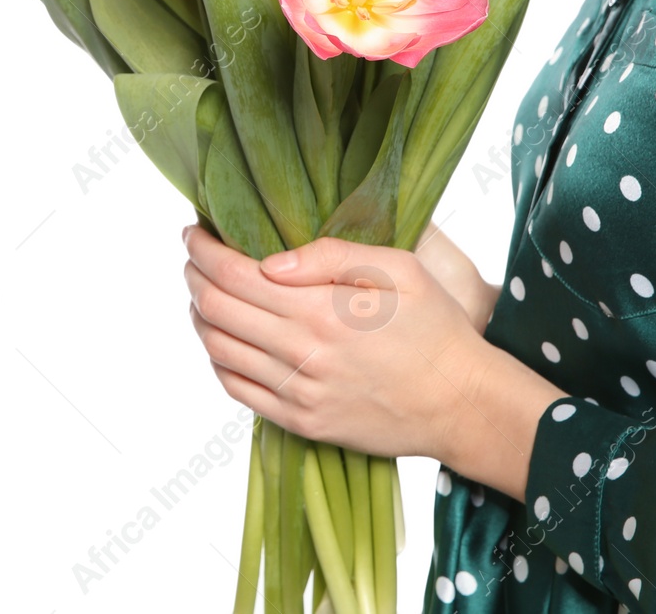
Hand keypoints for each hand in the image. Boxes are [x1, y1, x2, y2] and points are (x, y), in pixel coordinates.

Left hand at [183, 227, 564, 502]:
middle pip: (215, 310)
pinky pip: (237, 389)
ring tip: (204, 293)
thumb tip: (270, 261)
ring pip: (219, 349)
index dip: (203, 249)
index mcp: (322, 310)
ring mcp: (298, 393)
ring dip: (200, 316)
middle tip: (195, 257)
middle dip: (194, 275)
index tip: (195, 232)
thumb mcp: (400, 269)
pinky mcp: (301, 422)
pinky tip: (224, 338)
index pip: (234, 275)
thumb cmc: (436, 329)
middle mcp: (301, 354)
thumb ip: (332, 256)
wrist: (461, 404)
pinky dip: (218, 358)